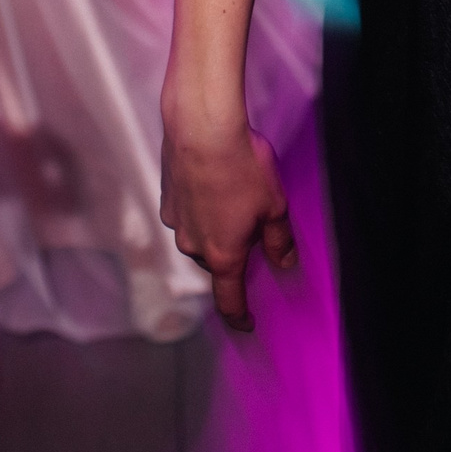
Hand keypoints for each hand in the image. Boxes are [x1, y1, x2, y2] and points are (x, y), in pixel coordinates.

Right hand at [160, 112, 295, 333]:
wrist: (201, 127)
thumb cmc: (242, 166)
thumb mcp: (274, 205)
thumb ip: (279, 240)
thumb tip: (285, 263)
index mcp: (222, 254)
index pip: (229, 299)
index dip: (239, 316)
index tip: (247, 324)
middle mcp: (193, 245)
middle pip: (216, 261)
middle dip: (234, 252)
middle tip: (254, 226)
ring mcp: (176, 222)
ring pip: (200, 236)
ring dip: (216, 227)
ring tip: (234, 194)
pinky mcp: (166, 198)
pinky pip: (186, 213)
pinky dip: (200, 207)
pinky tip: (213, 181)